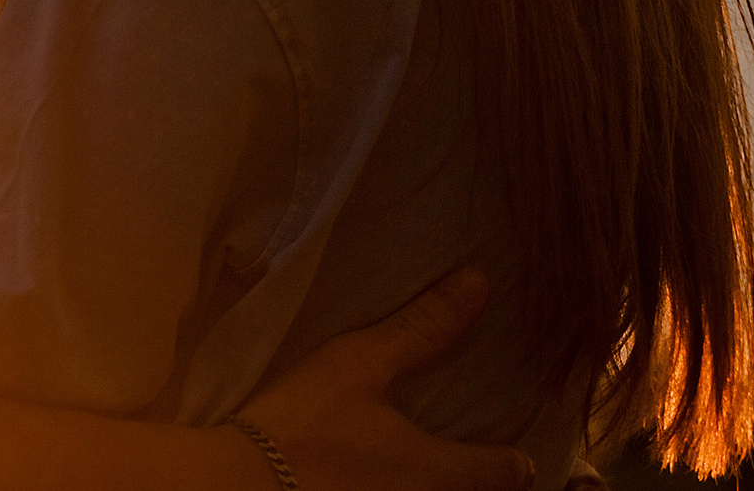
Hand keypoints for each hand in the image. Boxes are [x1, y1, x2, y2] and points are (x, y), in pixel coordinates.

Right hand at [237, 268, 535, 490]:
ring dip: (432, 484)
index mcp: (438, 471)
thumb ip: (422, 329)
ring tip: (411, 466)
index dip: (513, 461)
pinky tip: (367, 477)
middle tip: (467, 457)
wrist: (237, 485)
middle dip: (474, 479)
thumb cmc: (305, 422)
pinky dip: (391, 490)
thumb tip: (479, 282)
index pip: (503, 473)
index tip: (516, 454)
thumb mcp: (360, 363)